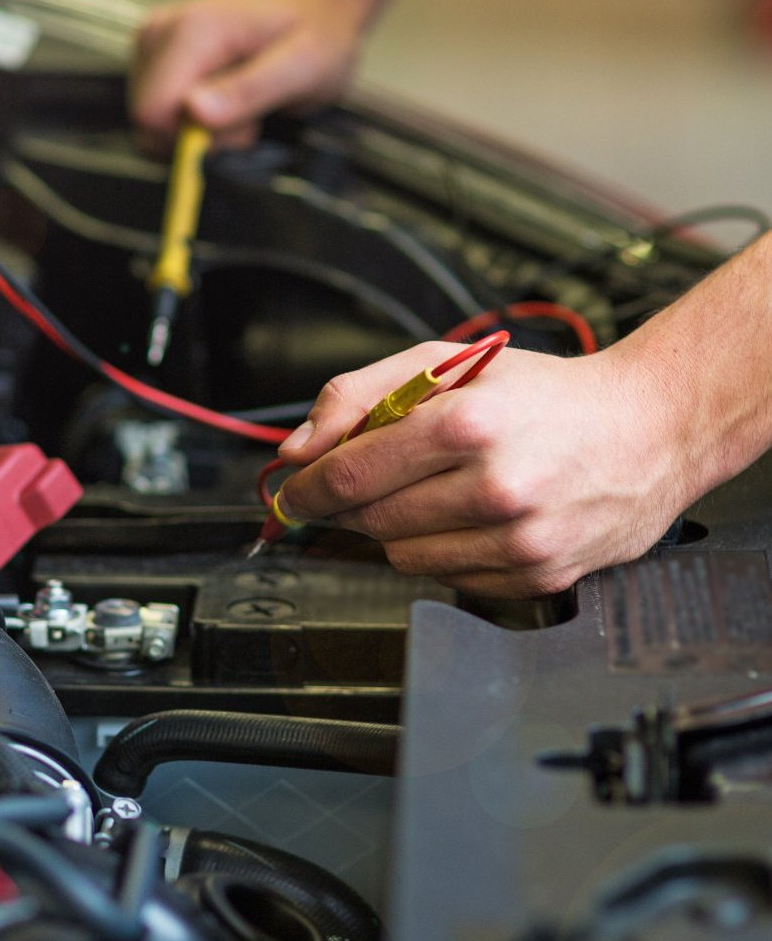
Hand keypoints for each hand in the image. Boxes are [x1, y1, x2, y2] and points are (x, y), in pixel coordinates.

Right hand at [129, 0, 363, 152]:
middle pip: (148, 120)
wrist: (313, 2)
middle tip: (247, 118)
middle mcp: (160, 31)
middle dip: (196, 136)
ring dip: (196, 130)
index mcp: (191, 31)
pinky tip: (224, 99)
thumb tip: (194, 112)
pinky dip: (189, 120)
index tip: (240, 129)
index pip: (153, 112)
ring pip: (151, 121)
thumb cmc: (315, 32)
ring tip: (241, 105)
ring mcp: (152, 41)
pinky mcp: (153, 55)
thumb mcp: (302, 68)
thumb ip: (248, 91)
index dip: (192, 139)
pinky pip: (157, 111)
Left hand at [275, 342, 692, 597]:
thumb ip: (358, 395)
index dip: (305, 490)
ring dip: (393, 528)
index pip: (349, 475)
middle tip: (356, 484)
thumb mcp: (445, 362)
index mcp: (467, 424)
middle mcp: (495, 487)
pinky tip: (468, 516)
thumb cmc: (543, 393)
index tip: (290, 493)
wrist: (649, 429)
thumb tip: (297, 449)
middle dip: (347, 505)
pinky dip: (440, 551)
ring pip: (402, 556)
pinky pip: (448, 579)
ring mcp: (520, 539)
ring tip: (428, 491)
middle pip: (370, 520)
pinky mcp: (539, 575)